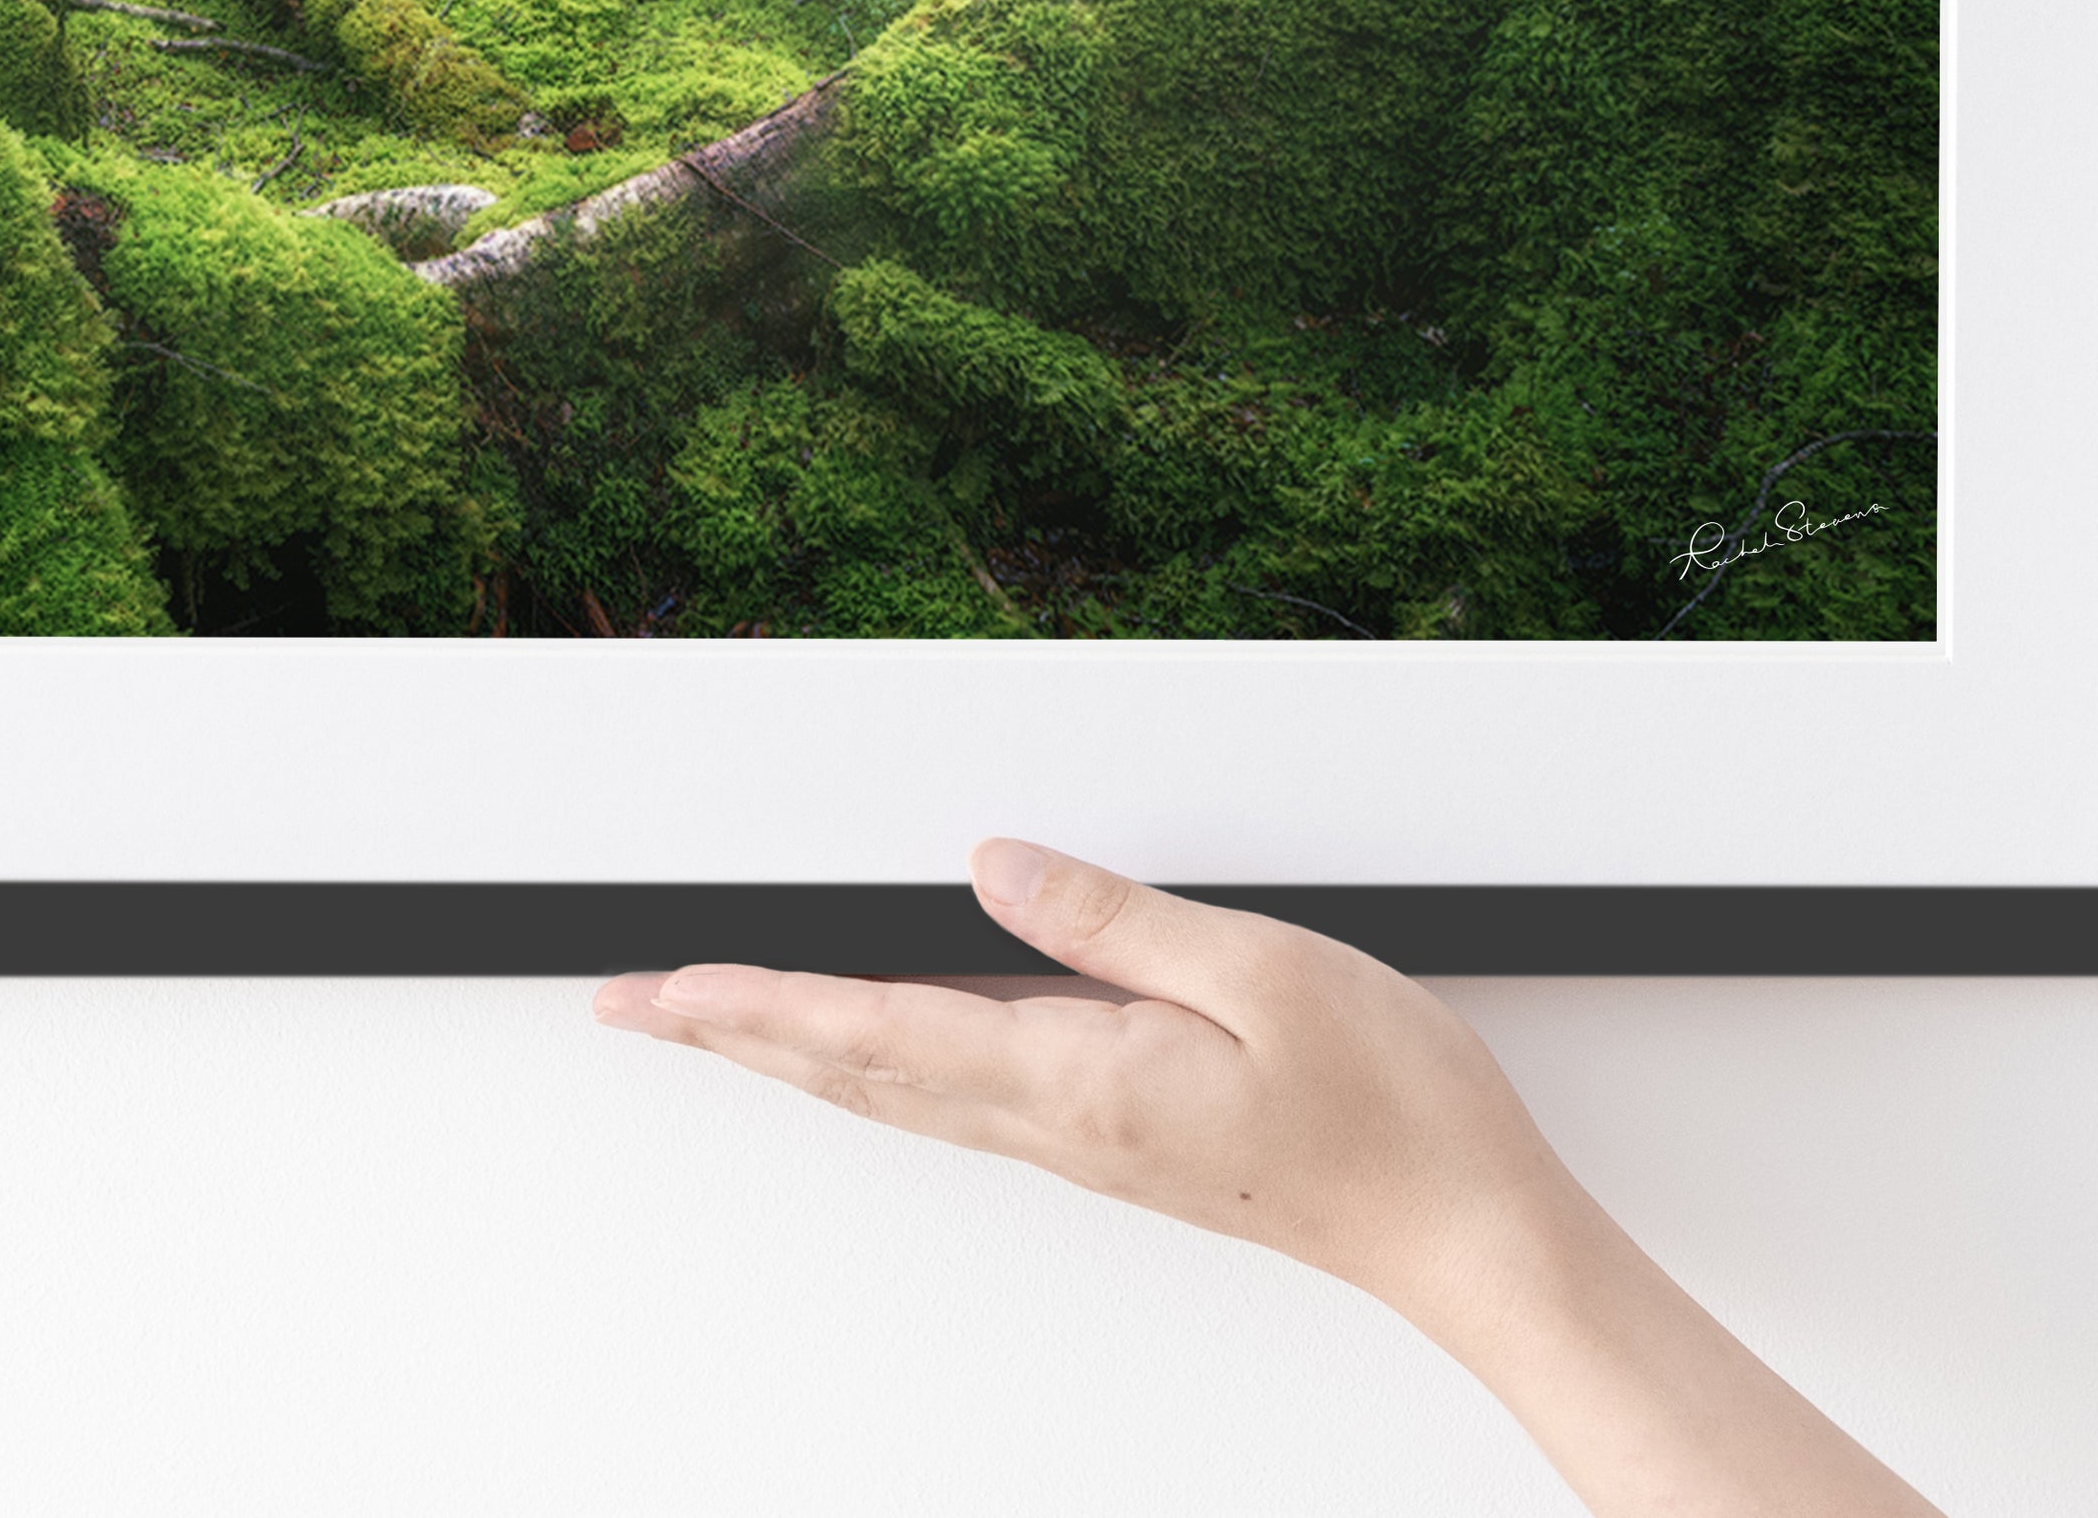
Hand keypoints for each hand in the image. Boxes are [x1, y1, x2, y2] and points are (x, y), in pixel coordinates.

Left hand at [593, 836, 1572, 1320]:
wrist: (1464, 1231)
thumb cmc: (1391, 1107)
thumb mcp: (1261, 967)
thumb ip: (1114, 918)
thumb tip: (993, 866)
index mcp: (1076, 1077)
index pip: (874, 1030)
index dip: (754, 1005)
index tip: (661, 987)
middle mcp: (1060, 1122)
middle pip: (855, 1070)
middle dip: (732, 1035)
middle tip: (633, 1007)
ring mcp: (1086, 1141)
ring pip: (897, 1090)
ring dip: (789, 1052)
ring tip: (712, 1017)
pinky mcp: (1118, 1140)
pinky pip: (960, 1098)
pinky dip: (874, 1065)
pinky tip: (865, 1046)